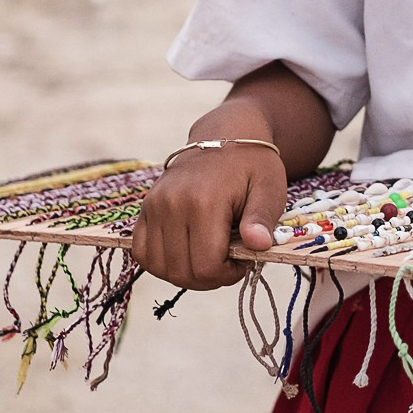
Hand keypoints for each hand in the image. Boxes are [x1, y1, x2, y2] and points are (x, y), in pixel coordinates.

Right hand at [131, 139, 288, 288]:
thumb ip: (262, 218)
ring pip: (159, 267)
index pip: (206, 267)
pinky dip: (162, 262)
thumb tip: (257, 245)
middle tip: (229, 260)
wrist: (224, 135)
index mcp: (204, 200)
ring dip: (186, 273)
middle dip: (210, 278)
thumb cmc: (252, 165)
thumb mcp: (269, 188)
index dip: (228, 275)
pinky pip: (142, 252)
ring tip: (209, 255)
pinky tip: (186, 252)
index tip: (243, 260)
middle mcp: (171, 204)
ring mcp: (154, 206)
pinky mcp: (145, 208)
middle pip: (182, 272)